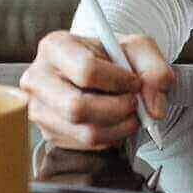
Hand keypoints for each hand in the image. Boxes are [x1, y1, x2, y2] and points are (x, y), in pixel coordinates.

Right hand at [19, 30, 174, 150]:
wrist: (99, 72)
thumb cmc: (114, 57)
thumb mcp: (139, 49)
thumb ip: (155, 70)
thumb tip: (155, 108)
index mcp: (55, 46)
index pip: (86, 70)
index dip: (118, 81)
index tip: (134, 82)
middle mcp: (37, 78)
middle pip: (77, 107)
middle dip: (117, 109)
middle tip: (134, 103)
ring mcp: (39, 109)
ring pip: (83, 132)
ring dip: (118, 127)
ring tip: (130, 113)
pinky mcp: (48, 133)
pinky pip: (84, 145)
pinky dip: (110, 137)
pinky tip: (115, 121)